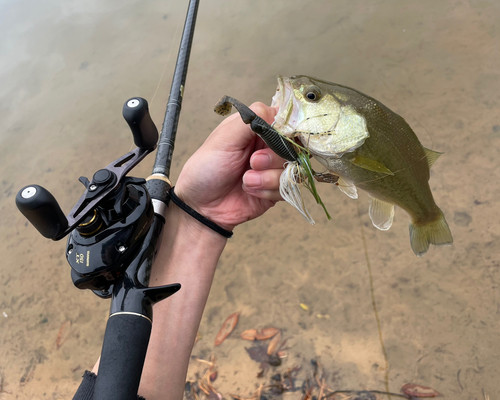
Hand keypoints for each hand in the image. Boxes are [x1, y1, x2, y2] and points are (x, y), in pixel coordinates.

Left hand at [174, 102, 284, 230]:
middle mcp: (267, 146)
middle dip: (273, 157)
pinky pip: (286, 187)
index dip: (285, 130)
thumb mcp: (224, 139)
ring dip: (267, 177)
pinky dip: (267, 191)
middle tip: (253, 162)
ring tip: (246, 180)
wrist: (201, 206)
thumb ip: (250, 120)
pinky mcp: (275, 188)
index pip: (284, 120)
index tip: (277, 139)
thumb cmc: (206, 169)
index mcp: (255, 128)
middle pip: (293, 145)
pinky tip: (250, 190)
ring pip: (291, 167)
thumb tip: (275, 111)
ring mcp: (272, 168)